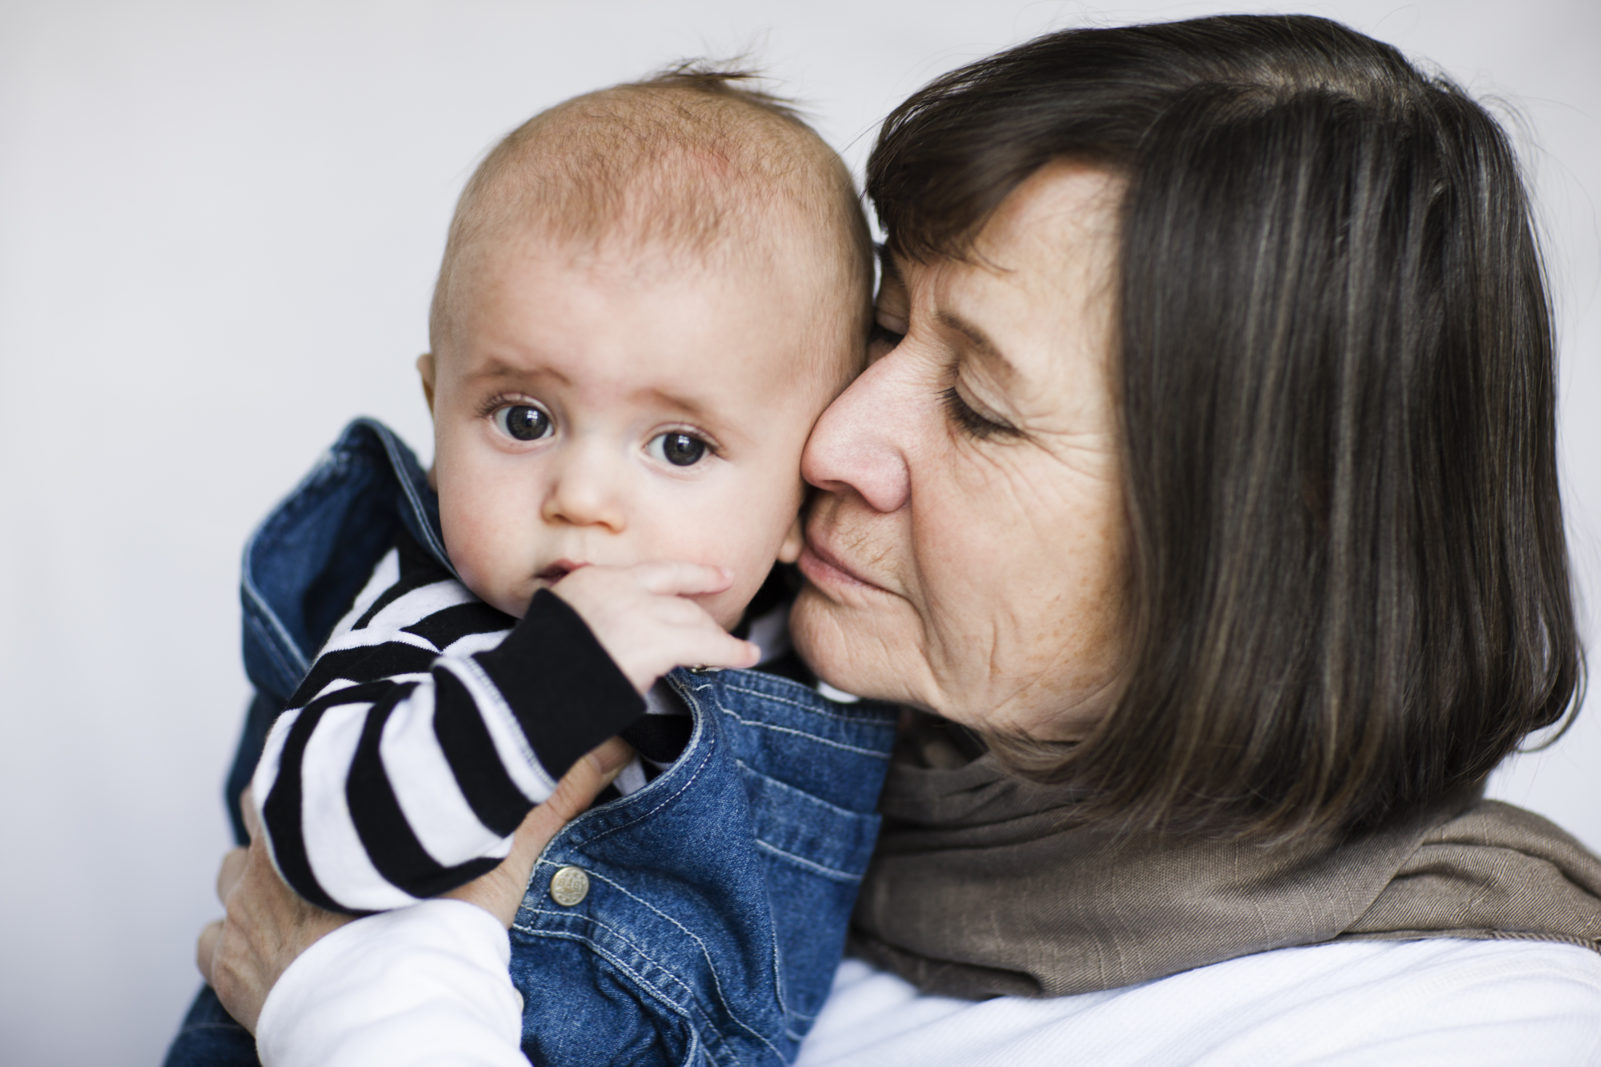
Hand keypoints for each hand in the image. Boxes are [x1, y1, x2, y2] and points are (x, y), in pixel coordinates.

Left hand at [196, 738, 632, 1031]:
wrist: (395, 1025)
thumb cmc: (440, 936)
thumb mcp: (504, 849)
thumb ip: (555, 790)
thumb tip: (617, 739)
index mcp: (321, 811)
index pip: (302, 752)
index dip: (329, 759)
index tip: (355, 773)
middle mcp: (268, 853)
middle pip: (265, 808)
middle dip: (295, 817)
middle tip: (341, 838)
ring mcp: (242, 914)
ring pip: (233, 873)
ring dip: (262, 877)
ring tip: (310, 892)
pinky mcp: (230, 972)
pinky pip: (215, 944)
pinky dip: (237, 942)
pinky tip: (275, 950)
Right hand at [552, 562, 759, 693]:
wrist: (529, 688)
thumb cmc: (538, 670)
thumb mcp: (558, 626)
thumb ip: (588, 620)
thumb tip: (609, 638)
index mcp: (595, 581)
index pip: (655, 572)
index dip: (693, 575)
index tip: (719, 575)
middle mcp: (620, 588)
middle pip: (678, 599)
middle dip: (703, 616)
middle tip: (722, 630)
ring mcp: (639, 612)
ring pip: (693, 620)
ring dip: (715, 637)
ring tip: (737, 649)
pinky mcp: (655, 641)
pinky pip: (705, 644)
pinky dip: (731, 650)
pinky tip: (746, 655)